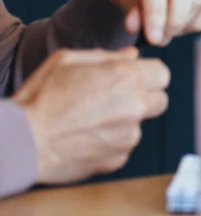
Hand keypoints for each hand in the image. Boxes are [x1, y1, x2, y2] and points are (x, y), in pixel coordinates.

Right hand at [13, 49, 169, 184]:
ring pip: (140, 125)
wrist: (21, 142)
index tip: (136, 80)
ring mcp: (127, 136)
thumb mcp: (69, 61)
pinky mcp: (116, 159)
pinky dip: (111, 144)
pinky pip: (124, 148)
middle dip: (144, 98)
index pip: (163, 73)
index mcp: (127, 77)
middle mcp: (134, 106)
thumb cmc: (41, 99)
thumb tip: (132, 55)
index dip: (149, 76)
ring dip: (125, 123)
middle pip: (160, 100)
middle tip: (117, 101)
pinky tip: (87, 139)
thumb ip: (107, 56)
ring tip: (93, 122)